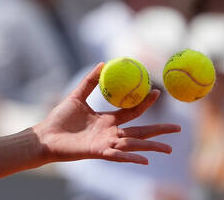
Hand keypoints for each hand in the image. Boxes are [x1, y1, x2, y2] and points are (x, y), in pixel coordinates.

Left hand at [32, 63, 180, 164]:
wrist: (45, 137)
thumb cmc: (59, 119)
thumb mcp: (76, 95)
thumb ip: (90, 81)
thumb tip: (103, 63)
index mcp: (107, 120)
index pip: (132, 112)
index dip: (145, 103)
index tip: (157, 92)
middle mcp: (110, 133)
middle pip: (140, 132)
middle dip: (159, 131)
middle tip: (178, 129)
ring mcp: (106, 144)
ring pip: (133, 145)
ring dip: (151, 147)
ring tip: (169, 149)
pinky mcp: (98, 152)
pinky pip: (117, 155)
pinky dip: (130, 157)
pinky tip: (144, 160)